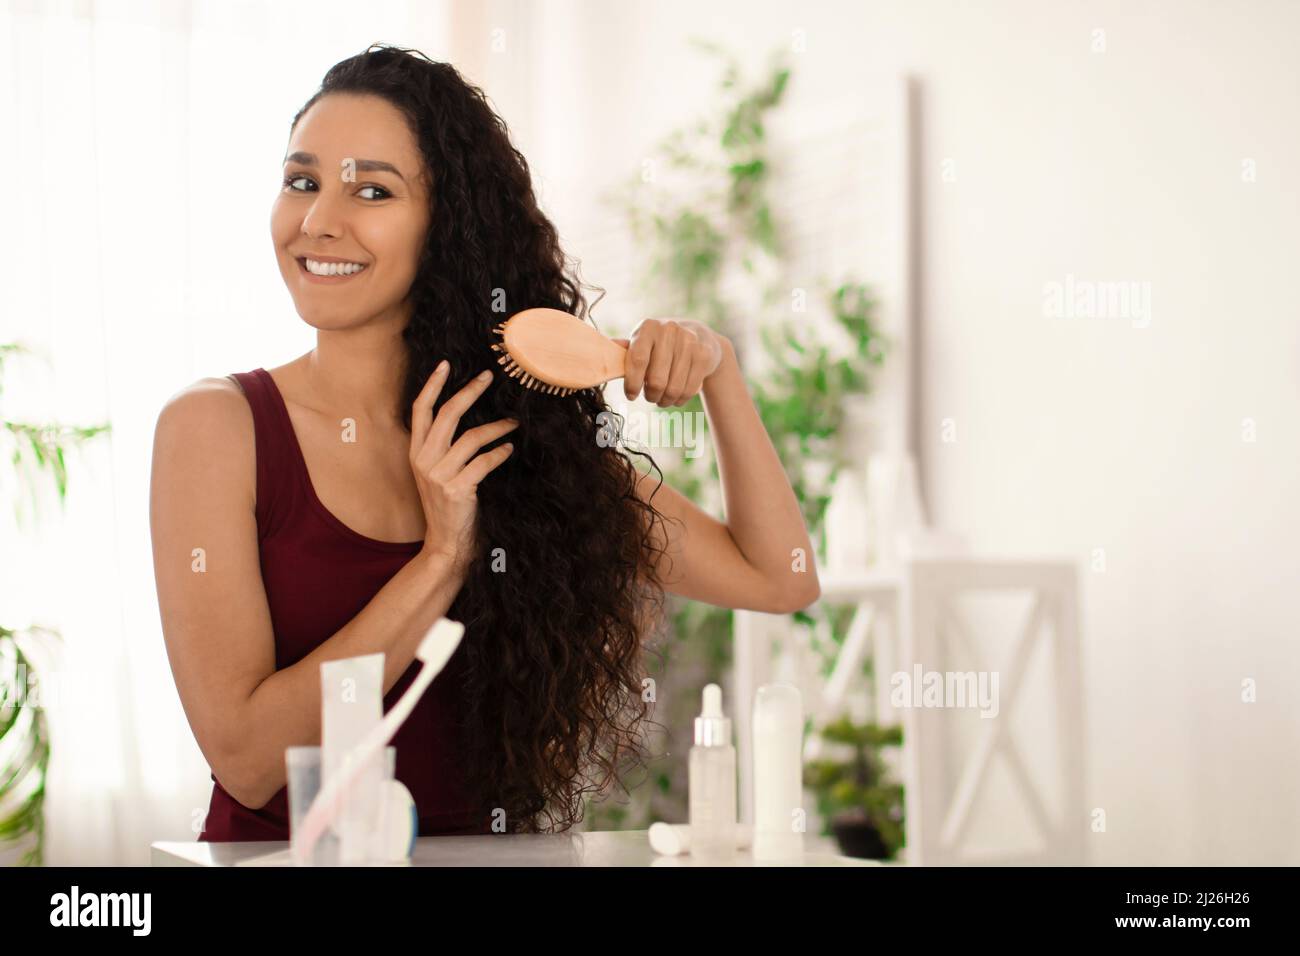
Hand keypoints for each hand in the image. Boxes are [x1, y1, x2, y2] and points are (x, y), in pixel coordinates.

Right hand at [409, 363, 517, 575]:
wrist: (445, 542)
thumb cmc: (447, 504)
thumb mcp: (436, 472)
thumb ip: (443, 446)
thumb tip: (466, 413)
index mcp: (416, 453)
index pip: (420, 411)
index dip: (432, 385)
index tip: (446, 364)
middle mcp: (424, 461)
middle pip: (447, 415)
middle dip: (470, 391)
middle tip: (489, 377)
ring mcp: (439, 476)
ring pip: (472, 437)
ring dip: (497, 427)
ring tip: (513, 423)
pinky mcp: (458, 489)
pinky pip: (485, 462)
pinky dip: (500, 453)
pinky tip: (510, 448)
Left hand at [613, 318, 725, 406]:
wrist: (699, 335)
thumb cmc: (660, 344)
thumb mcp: (643, 342)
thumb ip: (624, 353)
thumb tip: (598, 359)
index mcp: (647, 327)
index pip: (638, 360)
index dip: (632, 383)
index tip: (631, 396)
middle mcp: (669, 330)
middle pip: (656, 379)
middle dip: (651, 395)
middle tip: (650, 397)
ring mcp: (689, 342)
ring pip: (674, 388)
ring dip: (665, 400)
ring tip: (662, 399)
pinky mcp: (704, 355)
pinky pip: (689, 390)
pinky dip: (680, 400)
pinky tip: (676, 397)